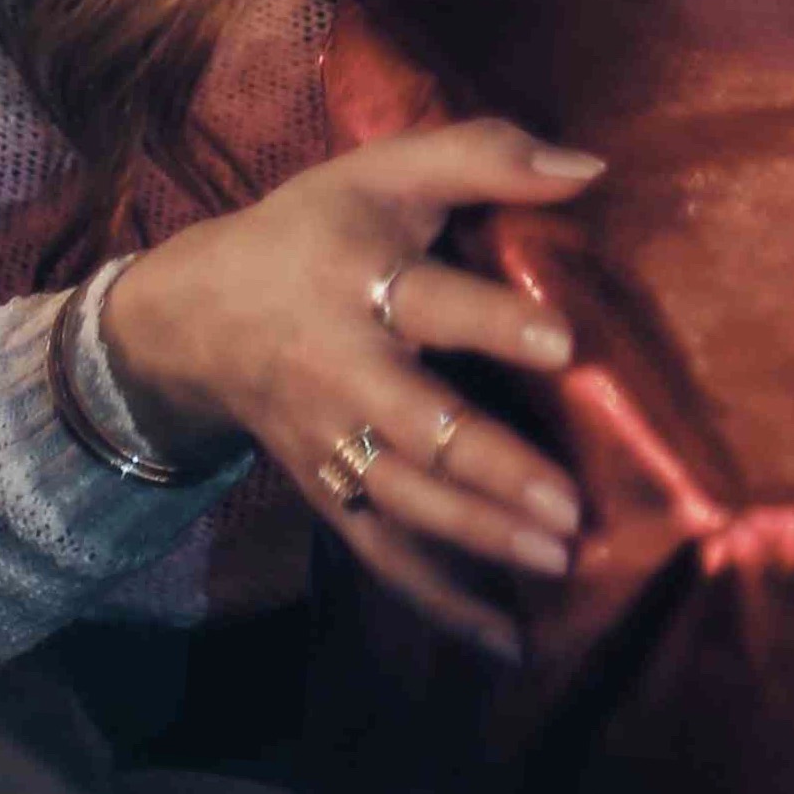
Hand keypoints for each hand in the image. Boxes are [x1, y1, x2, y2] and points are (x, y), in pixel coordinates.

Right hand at [99, 118, 604, 662]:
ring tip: (557, 557)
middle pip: (417, 427)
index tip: (563, 341)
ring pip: (404, 502)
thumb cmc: (320, 227)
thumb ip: (488, 155)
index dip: (493, 320)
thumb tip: (592, 167)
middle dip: (492, 469)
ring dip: (479, 537)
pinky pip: (382, 555)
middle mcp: (342, 372)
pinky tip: (508, 639)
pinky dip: (440, 602)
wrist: (201, 313)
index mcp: (359, 280)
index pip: (430, 303)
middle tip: (569, 503)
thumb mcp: (388, 168)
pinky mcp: (328, 493)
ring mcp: (331, 444)